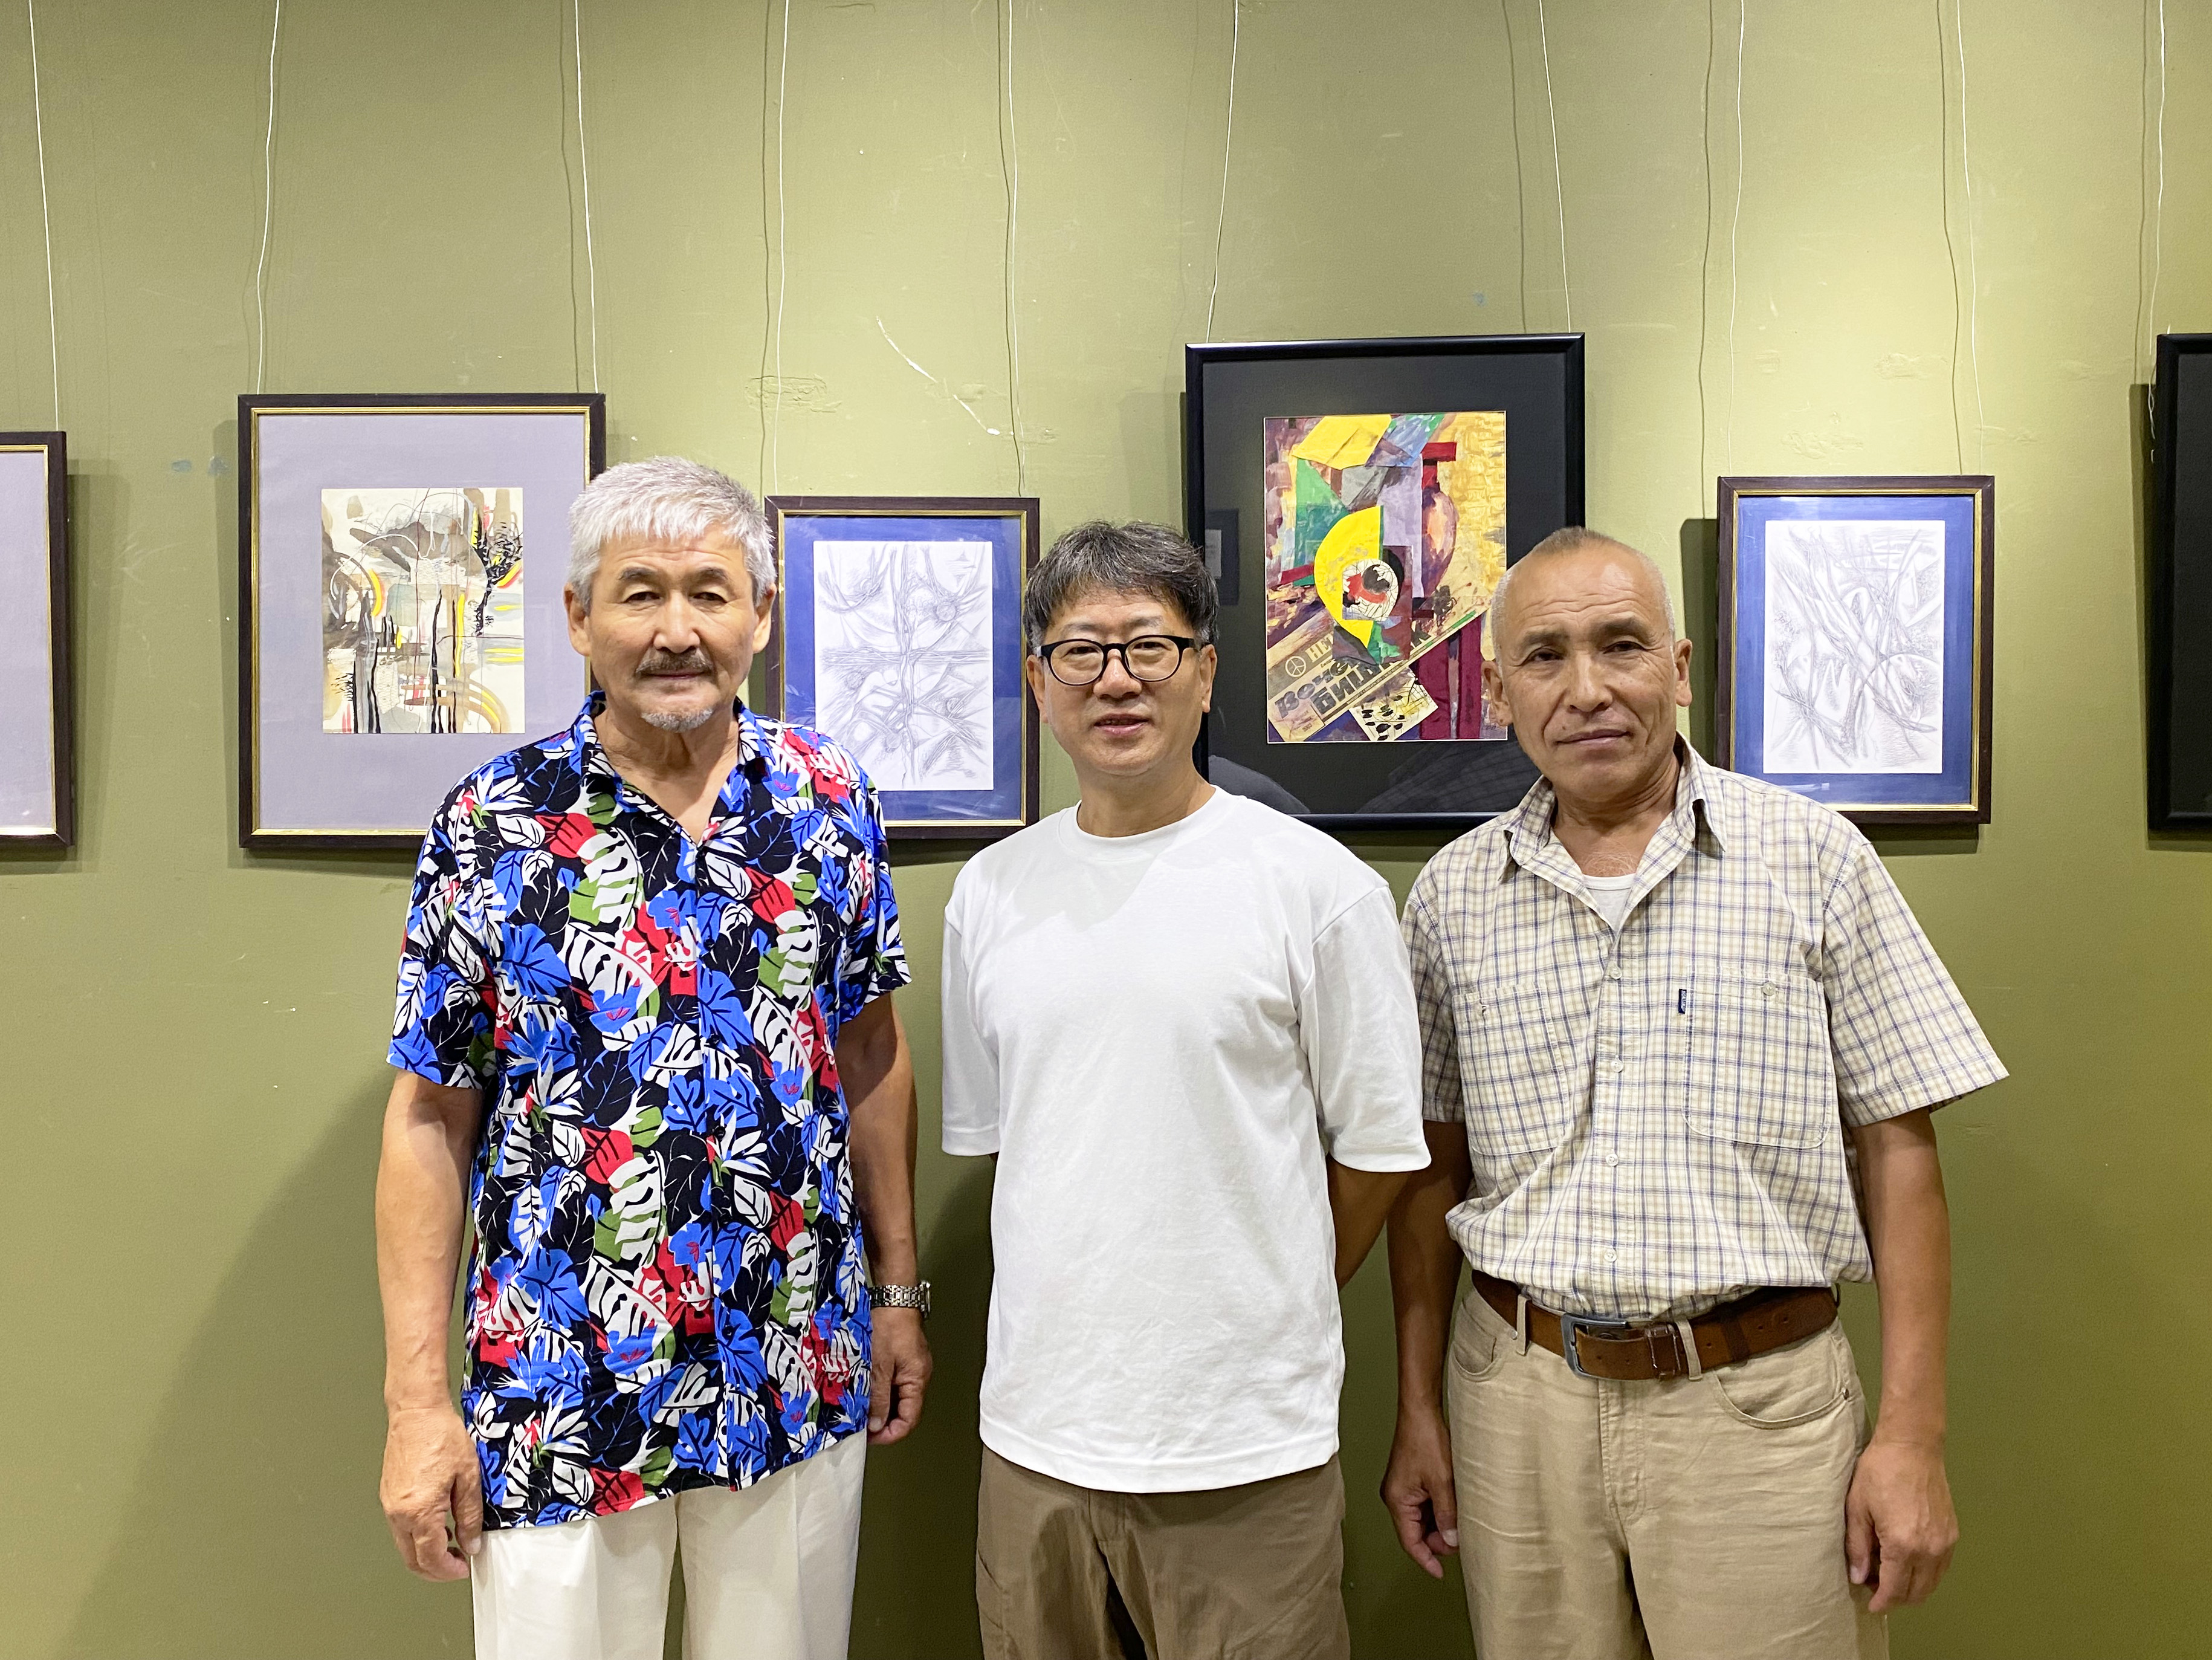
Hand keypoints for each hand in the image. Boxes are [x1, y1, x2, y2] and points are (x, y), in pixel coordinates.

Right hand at [381, 1403, 482, 1580]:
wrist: (417, 1412)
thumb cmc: (442, 1437)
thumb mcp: (469, 1477)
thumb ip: (470, 1515)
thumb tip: (471, 1543)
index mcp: (419, 1511)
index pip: (431, 1558)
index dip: (449, 1570)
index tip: (464, 1569)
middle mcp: (399, 1513)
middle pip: (412, 1559)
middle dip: (435, 1570)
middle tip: (457, 1565)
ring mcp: (390, 1505)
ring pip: (405, 1545)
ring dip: (426, 1554)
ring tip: (452, 1544)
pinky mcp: (388, 1496)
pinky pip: (401, 1528)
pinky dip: (418, 1536)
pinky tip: (437, 1525)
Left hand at [868, 1307, 931, 1445]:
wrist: (893, 1296)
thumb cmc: (889, 1326)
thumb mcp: (879, 1366)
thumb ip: (879, 1397)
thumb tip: (877, 1425)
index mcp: (917, 1380)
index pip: (908, 1420)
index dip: (890, 1433)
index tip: (869, 1437)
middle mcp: (917, 1376)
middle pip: (903, 1410)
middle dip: (882, 1421)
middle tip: (860, 1424)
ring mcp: (910, 1366)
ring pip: (896, 1396)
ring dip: (879, 1405)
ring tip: (859, 1408)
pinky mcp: (902, 1357)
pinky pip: (892, 1382)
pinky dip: (879, 1390)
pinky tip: (864, 1389)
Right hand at [1381, 1404, 1460, 1578]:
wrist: (1420, 1411)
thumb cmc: (1425, 1440)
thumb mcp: (1442, 1481)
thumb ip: (1447, 1514)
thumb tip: (1452, 1541)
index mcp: (1397, 1500)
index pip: (1410, 1541)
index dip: (1426, 1559)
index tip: (1440, 1573)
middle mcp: (1396, 1497)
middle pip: (1416, 1532)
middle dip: (1437, 1540)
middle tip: (1461, 1540)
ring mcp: (1403, 1488)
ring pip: (1422, 1519)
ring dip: (1440, 1524)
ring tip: (1460, 1522)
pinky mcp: (1411, 1480)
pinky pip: (1424, 1505)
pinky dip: (1439, 1511)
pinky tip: (1454, 1508)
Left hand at [1846, 1433, 1957, 1611]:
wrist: (1912, 1446)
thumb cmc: (1880, 1471)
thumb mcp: (1858, 1507)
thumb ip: (1858, 1547)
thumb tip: (1859, 1577)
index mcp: (1903, 1544)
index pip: (1894, 1589)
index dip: (1881, 1602)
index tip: (1871, 1605)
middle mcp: (1929, 1549)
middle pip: (1916, 1592)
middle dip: (1895, 1597)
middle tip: (1874, 1586)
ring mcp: (1945, 1543)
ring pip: (1931, 1584)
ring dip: (1912, 1588)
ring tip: (1888, 1574)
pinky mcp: (1953, 1534)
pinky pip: (1941, 1568)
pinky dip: (1926, 1574)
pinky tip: (1907, 1561)